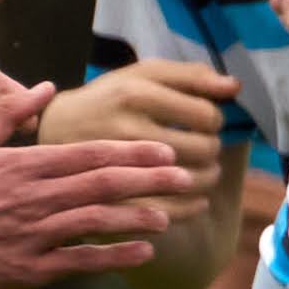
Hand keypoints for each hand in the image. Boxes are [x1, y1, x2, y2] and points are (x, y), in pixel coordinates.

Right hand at [0, 85, 191, 288]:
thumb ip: (7, 114)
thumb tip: (45, 87)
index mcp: (21, 165)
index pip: (87, 154)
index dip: (130, 151)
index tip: (163, 149)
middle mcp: (31, 197)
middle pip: (102, 185)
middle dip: (149, 180)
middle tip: (185, 176)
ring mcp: (30, 234)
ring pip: (96, 223)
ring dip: (138, 218)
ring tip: (170, 214)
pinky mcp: (26, 269)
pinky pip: (79, 261)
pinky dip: (113, 257)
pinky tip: (142, 253)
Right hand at [40, 59, 238, 198]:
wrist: (53, 132)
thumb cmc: (109, 99)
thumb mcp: (141, 75)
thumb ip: (190, 76)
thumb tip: (235, 87)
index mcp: (133, 95)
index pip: (206, 115)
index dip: (214, 119)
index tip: (204, 121)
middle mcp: (126, 131)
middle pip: (203, 149)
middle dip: (212, 148)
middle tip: (203, 148)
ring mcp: (118, 169)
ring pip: (191, 182)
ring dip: (207, 178)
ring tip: (200, 171)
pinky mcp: (114, 200)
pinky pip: (172, 213)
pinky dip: (193, 207)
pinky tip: (193, 197)